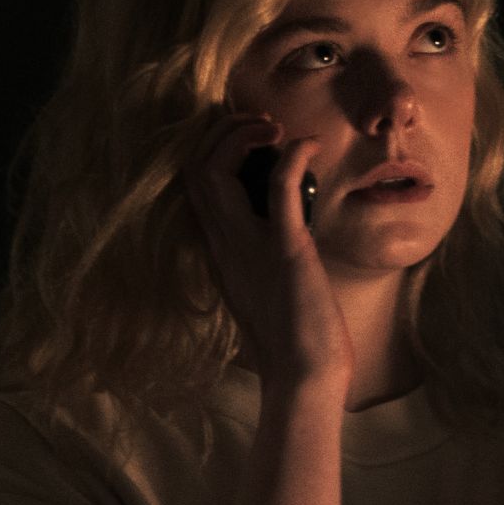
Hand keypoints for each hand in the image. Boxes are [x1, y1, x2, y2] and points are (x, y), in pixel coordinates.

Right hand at [183, 116, 344, 395]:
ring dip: (243, 135)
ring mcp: (249, 245)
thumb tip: (282, 228)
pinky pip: (278, 187)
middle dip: (222, 133)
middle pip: (194, 170)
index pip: (194, 186)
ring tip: (273, 130)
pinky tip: (308, 146)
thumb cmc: (294, 340)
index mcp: (220, 252)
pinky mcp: (285, 249)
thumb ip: (261, 255)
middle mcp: (224, 244)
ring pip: (215, 171)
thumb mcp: (266, 287)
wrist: (304, 377)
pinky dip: (292, 156)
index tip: (248, 140)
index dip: (213, 149)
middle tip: (261, 127)